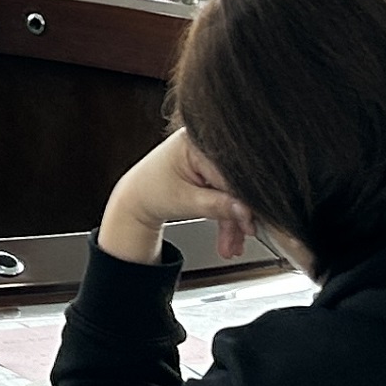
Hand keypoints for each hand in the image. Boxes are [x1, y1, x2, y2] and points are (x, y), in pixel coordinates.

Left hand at [99, 128, 257, 265]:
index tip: (248, 224)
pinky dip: (227, 215)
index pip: (228, 173)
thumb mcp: (185, 201)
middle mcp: (205, 143)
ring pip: (231, 192)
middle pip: (232, 183)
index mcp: (196, 140)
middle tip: (240, 238)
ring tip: (230, 245)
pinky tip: (229, 235)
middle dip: (235, 216)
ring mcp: (210, 156)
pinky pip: (227, 192)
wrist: (138, 197)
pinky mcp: (212, 169)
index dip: (241, 201)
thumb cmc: (152, 192)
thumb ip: (217, 206)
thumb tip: (246, 212)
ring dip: (232, 221)